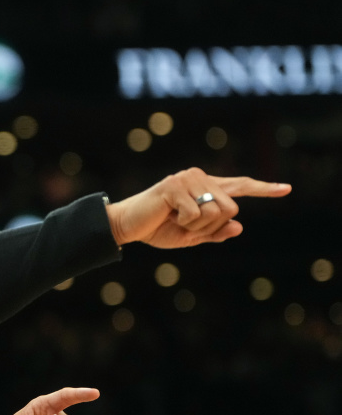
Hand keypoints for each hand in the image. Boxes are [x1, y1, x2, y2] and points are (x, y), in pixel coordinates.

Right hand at [106, 167, 291, 247]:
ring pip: (215, 211)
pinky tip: (167, 216)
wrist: (127, 226)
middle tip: (185, 225)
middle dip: (211, 226)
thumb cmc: (157, 229)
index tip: (286, 190)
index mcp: (205, 188)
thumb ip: (215, 233)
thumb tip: (238, 227)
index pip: (239, 187)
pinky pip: (196, 214)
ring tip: (175, 219)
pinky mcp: (174, 186)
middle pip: (230, 209)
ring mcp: (187, 179)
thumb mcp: (191, 236)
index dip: (263, 189)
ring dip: (196, 226)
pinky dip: (183, 223)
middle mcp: (199, 178)